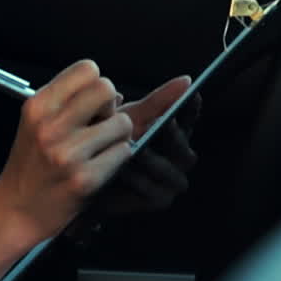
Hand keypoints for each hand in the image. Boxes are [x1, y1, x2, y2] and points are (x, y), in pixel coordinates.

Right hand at [0, 60, 133, 246]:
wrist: (16, 210)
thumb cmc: (30, 165)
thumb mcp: (36, 122)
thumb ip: (68, 101)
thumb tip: (114, 92)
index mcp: (37, 106)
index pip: (87, 68)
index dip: (95, 83)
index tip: (90, 103)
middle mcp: (50, 127)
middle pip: (107, 88)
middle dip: (111, 105)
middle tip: (100, 123)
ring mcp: (68, 154)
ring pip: (122, 122)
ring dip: (118, 134)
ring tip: (100, 146)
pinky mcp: (85, 179)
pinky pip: (124, 151)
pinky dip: (118, 156)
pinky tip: (101, 164)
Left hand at [91, 76, 200, 218]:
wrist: (86, 177)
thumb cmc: (109, 140)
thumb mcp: (131, 118)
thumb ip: (158, 102)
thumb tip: (187, 79)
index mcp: (175, 134)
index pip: (190, 120)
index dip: (193, 109)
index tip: (192, 95)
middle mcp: (179, 158)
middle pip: (185, 149)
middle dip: (174, 137)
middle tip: (164, 124)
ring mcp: (171, 182)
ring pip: (169, 170)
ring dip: (152, 159)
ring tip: (135, 148)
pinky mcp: (158, 200)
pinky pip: (153, 190)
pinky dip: (139, 179)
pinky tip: (124, 170)